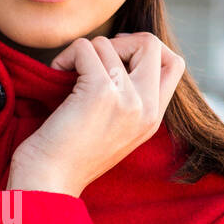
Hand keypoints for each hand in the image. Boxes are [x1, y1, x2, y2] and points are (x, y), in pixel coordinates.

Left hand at [7, 31, 185, 196]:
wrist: (48, 183)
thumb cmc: (68, 156)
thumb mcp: (113, 128)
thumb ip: (128, 98)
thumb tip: (118, 53)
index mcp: (153, 119)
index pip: (175, 63)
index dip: (144, 50)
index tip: (115, 61)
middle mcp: (146, 109)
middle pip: (152, 44)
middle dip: (119, 40)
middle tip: (93, 61)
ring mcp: (128, 100)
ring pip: (109, 44)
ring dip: (82, 53)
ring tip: (67, 76)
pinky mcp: (101, 91)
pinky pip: (86, 47)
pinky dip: (67, 55)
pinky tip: (56, 74)